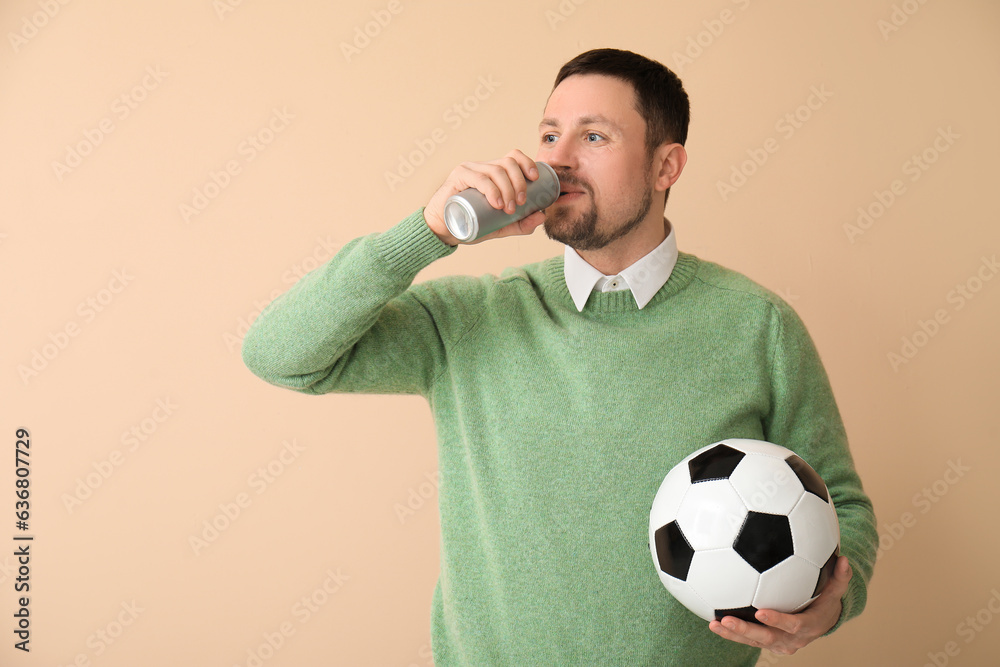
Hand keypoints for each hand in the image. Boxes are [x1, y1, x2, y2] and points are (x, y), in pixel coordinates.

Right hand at [424, 149, 547, 245]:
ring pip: (496, 170)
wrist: (443, 232)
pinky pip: (479, 178)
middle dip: (520, 182)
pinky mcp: (458, 177)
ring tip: (509, 208)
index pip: (513, 157)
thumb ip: (520, 223)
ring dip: (508, 189)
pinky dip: (491, 189)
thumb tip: (542, 215)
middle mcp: (482, 167)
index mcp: (493, 173)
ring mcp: (470, 170)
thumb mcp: (500, 226)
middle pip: (508, 163)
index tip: (535, 180)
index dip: (527, 163)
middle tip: (521, 203)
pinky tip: (497, 202)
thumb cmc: (470, 224)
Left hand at [708, 555, 851, 655]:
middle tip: (727, 620)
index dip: (777, 620)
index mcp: (808, 626)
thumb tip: (845, 559)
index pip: (792, 625)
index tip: (760, 611)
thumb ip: (840, 577)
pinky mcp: (767, 642)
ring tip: (714, 624)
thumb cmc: (825, 600)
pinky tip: (713, 621)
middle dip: (746, 631)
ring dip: (732, 634)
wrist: (822, 622)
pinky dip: (731, 633)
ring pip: (753, 641)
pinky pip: (747, 639)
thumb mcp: (835, 590)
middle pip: (767, 637)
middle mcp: (792, 639)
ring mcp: (778, 643)